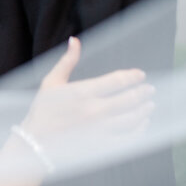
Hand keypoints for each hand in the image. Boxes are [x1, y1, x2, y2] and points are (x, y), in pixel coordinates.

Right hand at [20, 37, 155, 146]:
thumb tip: (75, 40)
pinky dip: (139, 132)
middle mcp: (94, 110)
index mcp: (83, 92)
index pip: (116, 80)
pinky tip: (142, 125)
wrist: (35, 143)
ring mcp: (99, 130)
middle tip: (150, 90)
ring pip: (131, 119)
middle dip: (142, 93)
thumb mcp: (51, 82)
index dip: (132, 76)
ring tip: (149, 106)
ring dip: (143, 111)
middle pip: (128, 99)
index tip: (140, 75)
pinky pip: (127, 139)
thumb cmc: (42, 110)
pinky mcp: (100, 146)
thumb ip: (67, 61)